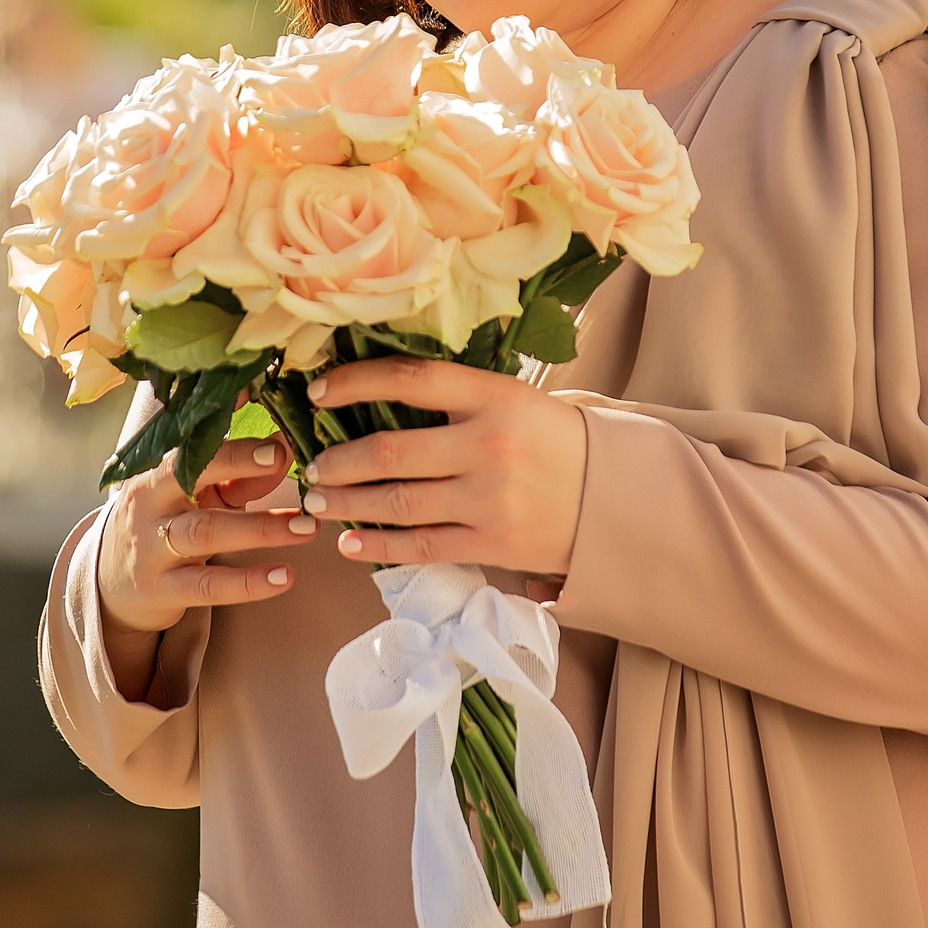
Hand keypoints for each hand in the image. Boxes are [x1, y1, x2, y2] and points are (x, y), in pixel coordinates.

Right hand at [95, 424, 316, 696]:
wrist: (112, 582)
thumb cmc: (168, 524)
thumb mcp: (197, 496)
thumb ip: (238, 476)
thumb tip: (285, 451)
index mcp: (156, 472)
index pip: (193, 450)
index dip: (234, 447)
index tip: (277, 445)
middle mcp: (148, 506)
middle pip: (191, 483)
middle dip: (241, 471)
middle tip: (290, 469)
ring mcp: (151, 549)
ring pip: (206, 534)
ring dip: (261, 529)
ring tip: (307, 528)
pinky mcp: (161, 590)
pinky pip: (208, 586)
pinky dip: (249, 583)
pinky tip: (285, 577)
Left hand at [301, 358, 588, 576]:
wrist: (615, 499)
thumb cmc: (553, 442)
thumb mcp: (515, 401)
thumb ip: (458, 399)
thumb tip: (378, 398)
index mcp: (495, 396)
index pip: (411, 380)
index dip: (355, 383)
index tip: (318, 393)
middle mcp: (489, 445)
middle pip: (391, 451)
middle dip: (339, 462)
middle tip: (312, 467)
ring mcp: (489, 499)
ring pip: (397, 502)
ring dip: (347, 503)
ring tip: (318, 503)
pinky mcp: (492, 543)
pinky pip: (420, 546)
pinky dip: (377, 546)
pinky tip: (349, 544)